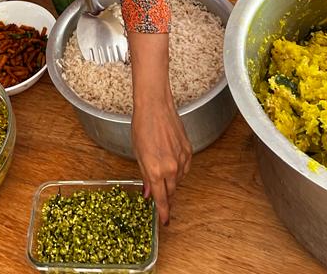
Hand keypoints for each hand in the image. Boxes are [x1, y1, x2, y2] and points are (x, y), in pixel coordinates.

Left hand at [132, 93, 191, 223]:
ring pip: (179, 180)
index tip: (165, 220)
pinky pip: (185, 168)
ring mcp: (182, 159)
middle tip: (159, 191)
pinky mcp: (189, 151)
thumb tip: (148, 191)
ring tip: (161, 168)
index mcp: (155, 170)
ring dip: (171, 180)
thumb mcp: (138, 153)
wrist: (155, 106)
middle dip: (165, 193)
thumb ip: (145, 175)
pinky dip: (179, 169)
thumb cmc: (142, 126)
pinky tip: (171, 161)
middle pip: (171, 191)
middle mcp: (171, 167)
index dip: (163, 211)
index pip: (161, 198)